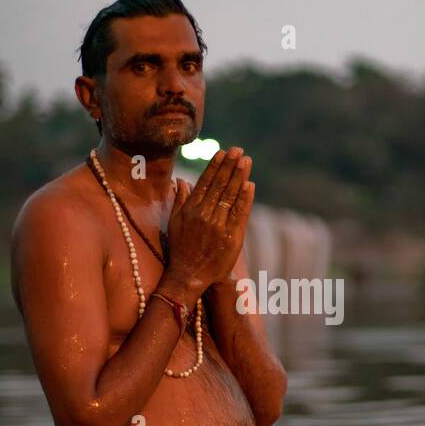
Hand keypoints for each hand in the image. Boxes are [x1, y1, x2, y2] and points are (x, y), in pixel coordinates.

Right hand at [160, 147, 254, 299]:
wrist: (189, 275)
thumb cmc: (180, 249)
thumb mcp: (175, 223)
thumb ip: (179, 200)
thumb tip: (182, 181)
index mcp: (191, 209)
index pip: (205, 182)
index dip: (215, 166)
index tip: (222, 152)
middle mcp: (205, 214)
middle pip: (220, 185)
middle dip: (230, 166)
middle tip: (238, 150)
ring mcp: (219, 225)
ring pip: (231, 195)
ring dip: (239, 176)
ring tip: (246, 161)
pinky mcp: (232, 237)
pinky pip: (241, 213)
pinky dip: (246, 198)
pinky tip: (249, 184)